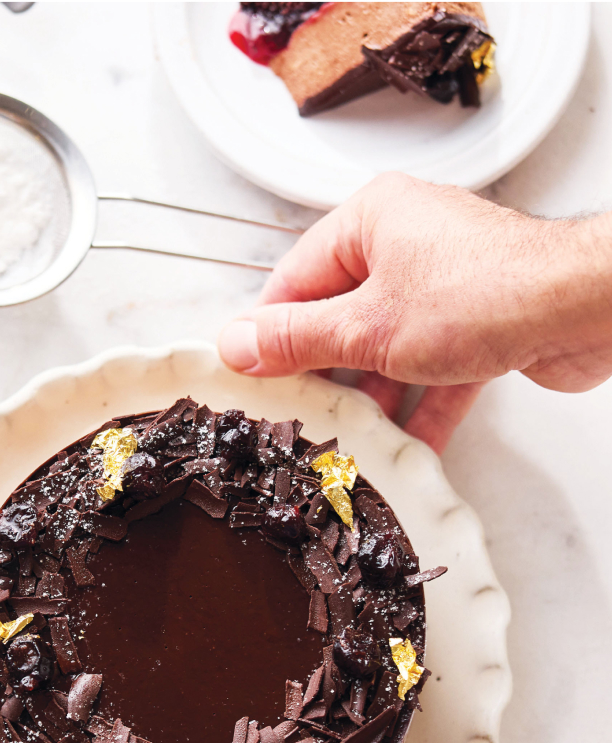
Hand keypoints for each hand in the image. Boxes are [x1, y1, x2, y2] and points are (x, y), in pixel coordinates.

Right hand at [217, 173, 611, 452]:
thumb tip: (238, 343)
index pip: (294, 279)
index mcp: (370, 222)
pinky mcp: (479, 323)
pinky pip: (433, 368)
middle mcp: (406, 245)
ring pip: (388, 348)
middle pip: (341, 317)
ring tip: (349, 440)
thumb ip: (297, 340)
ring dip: (373, 398)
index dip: (268, 332)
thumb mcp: (369, 326)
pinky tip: (408, 447)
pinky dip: (421, 406)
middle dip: (325, 373)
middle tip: (297, 414)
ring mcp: (445, 286)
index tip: (248, 375)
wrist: (583, 307)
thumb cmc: (488, 293)